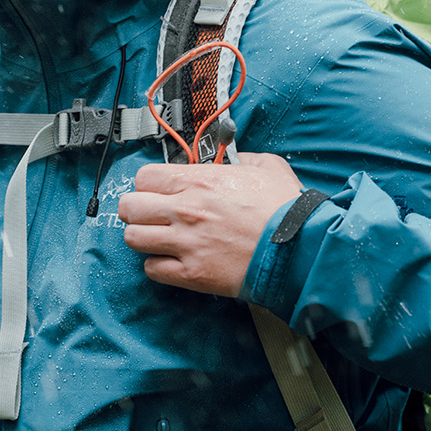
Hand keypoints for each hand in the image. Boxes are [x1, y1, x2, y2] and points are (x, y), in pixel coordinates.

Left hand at [117, 152, 303, 296]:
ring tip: (159, 238)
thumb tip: (234, 156)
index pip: (144, 177)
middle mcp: (185, 210)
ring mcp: (186, 243)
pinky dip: (158, 265)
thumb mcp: (267, 166)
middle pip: (130, 207)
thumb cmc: (285, 210)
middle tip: (151, 214)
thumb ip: (242, 157)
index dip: (149, 184)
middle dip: (137, 209)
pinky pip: (152, 269)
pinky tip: (173, 260)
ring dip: (143, 237)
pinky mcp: (192, 273)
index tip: (158, 190)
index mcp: (199, 181)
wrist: (299, 249)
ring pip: (133, 238)